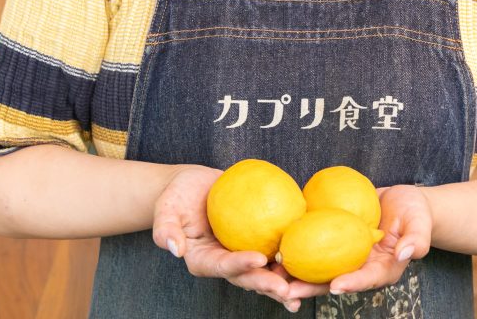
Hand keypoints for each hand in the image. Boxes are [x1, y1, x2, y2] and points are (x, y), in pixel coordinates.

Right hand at [152, 165, 290, 304]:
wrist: (194, 187)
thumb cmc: (176, 197)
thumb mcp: (165, 209)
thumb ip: (165, 229)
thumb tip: (173, 249)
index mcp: (203, 259)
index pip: (222, 266)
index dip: (239, 265)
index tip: (258, 260)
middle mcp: (225, 262)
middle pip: (247, 277)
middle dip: (266, 285)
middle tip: (286, 289)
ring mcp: (241, 253)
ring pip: (264, 272)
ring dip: (283, 282)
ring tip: (301, 289)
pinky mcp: (256, 242)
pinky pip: (274, 251)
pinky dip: (292, 256)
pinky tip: (311, 258)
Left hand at [287, 185, 432, 299]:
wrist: (402, 202)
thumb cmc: (415, 213)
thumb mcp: (420, 223)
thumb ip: (417, 240)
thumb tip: (406, 253)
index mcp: (382, 270)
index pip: (366, 279)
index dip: (351, 283)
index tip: (335, 286)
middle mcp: (360, 267)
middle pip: (333, 280)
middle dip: (310, 288)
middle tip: (288, 290)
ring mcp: (344, 256)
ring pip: (318, 268)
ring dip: (295, 273)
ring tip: (272, 273)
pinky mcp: (333, 241)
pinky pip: (313, 246)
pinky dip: (296, 248)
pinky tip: (277, 245)